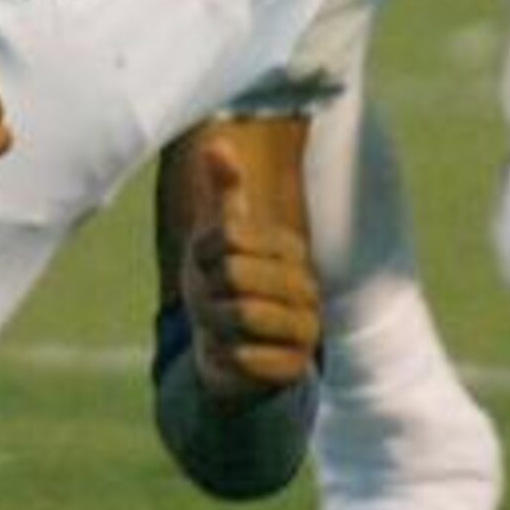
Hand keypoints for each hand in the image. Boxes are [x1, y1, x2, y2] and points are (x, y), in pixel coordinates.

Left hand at [177, 138, 320, 407]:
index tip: (205, 265)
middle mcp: (306, 286)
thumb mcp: (217, 239)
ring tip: (218, 327)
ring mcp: (306, 328)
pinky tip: (226, 354)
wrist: (230, 353)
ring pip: (241, 314)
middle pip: (235, 274)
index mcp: (289, 249)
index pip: (230, 234)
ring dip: (213, 324)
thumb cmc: (221, 287)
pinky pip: (245, 356)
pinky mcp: (296, 368)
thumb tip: (216, 142)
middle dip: (207, 290)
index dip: (202, 252)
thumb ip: (222, 194)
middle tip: (209, 301)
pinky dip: (221, 356)